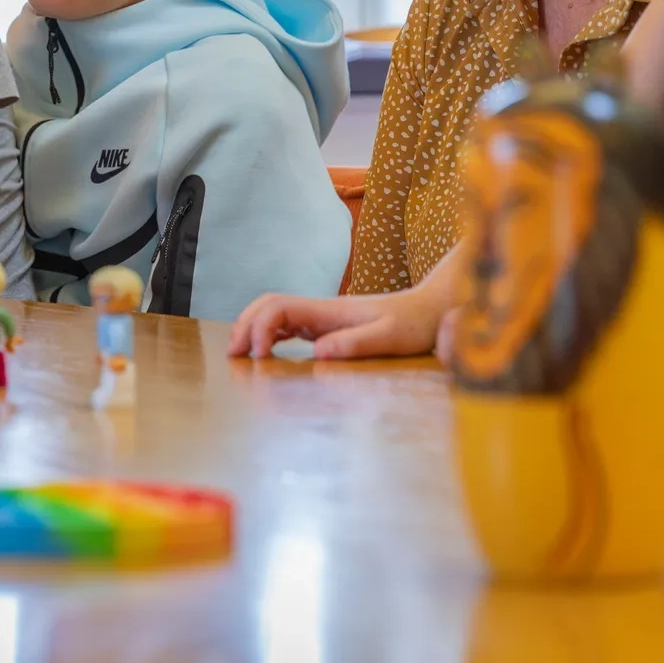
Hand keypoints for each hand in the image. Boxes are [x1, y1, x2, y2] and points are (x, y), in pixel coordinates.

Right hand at [228, 287, 444, 360]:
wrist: (429, 310)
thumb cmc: (413, 324)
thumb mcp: (389, 337)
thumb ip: (355, 343)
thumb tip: (319, 352)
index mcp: (328, 310)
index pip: (279, 307)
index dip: (261, 328)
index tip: (261, 357)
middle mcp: (319, 309)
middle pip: (266, 305)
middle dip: (245, 326)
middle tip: (233, 355)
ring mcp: (320, 316)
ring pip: (272, 313)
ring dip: (251, 329)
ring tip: (239, 355)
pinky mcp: (325, 325)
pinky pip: (286, 324)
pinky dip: (268, 335)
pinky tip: (264, 353)